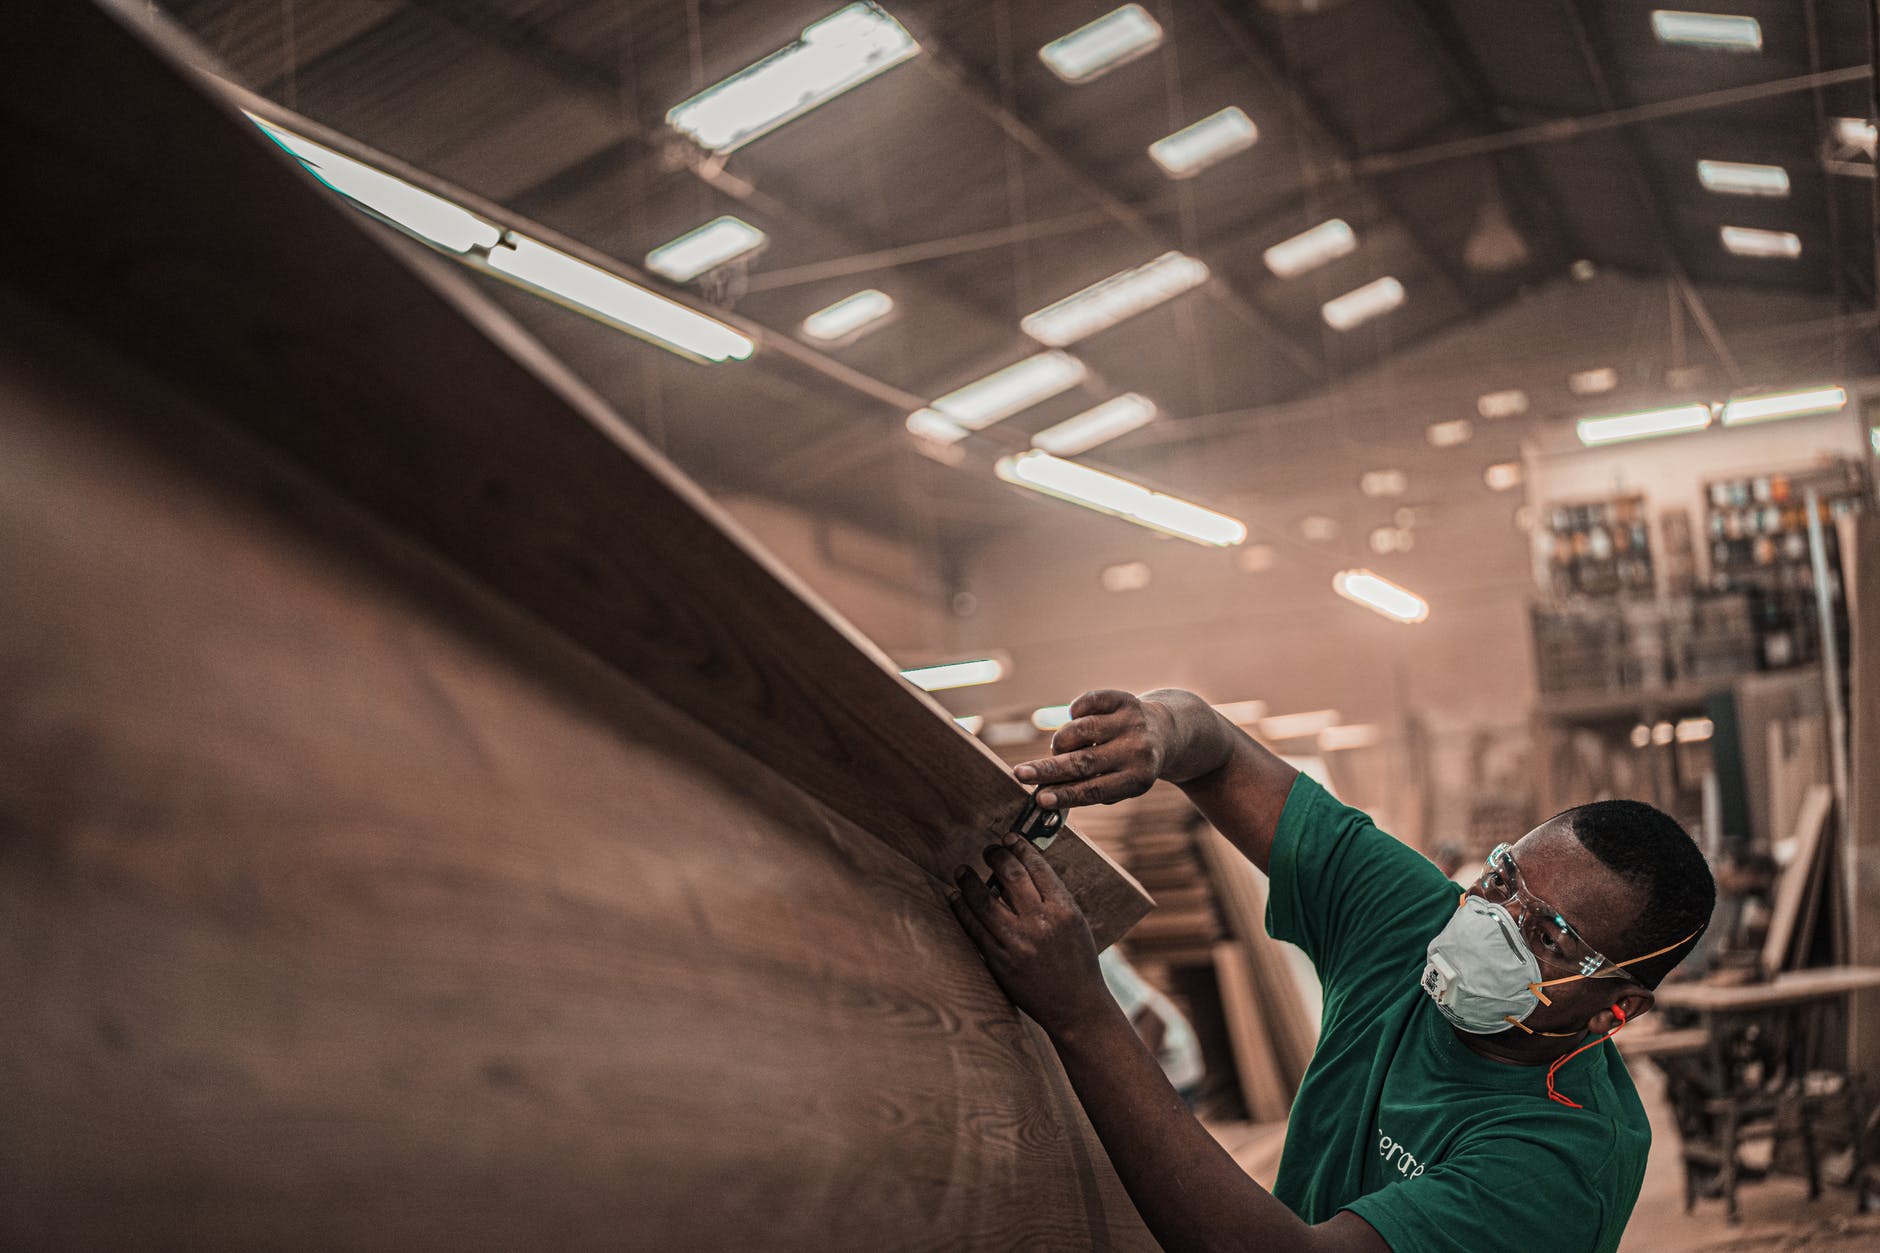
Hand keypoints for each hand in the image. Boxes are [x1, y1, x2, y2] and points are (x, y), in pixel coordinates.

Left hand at [948, 836, 1111, 1038]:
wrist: (1076, 1006)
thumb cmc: (1078, 961)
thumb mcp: (1075, 923)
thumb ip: (1053, 897)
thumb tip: (1024, 867)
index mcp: (1064, 909)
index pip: (1037, 867)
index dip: (1020, 847)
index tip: (1009, 838)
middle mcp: (1040, 923)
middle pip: (1010, 876)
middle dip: (995, 856)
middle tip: (988, 850)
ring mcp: (1017, 942)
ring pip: (984, 900)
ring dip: (969, 880)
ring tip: (961, 871)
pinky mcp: (1000, 961)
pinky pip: (974, 929)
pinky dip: (962, 909)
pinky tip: (955, 898)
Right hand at [1013, 689, 1166, 808]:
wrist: (1166, 733)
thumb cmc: (1129, 766)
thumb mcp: (1120, 784)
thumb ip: (1086, 790)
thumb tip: (1042, 797)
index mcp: (1138, 779)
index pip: (1095, 790)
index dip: (1064, 794)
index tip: (1038, 798)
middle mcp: (1137, 750)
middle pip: (1084, 762)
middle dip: (1047, 769)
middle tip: (1019, 774)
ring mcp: (1131, 723)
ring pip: (1080, 730)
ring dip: (1061, 741)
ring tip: (1059, 747)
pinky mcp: (1125, 700)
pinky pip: (1085, 702)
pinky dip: (1074, 713)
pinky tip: (1076, 720)